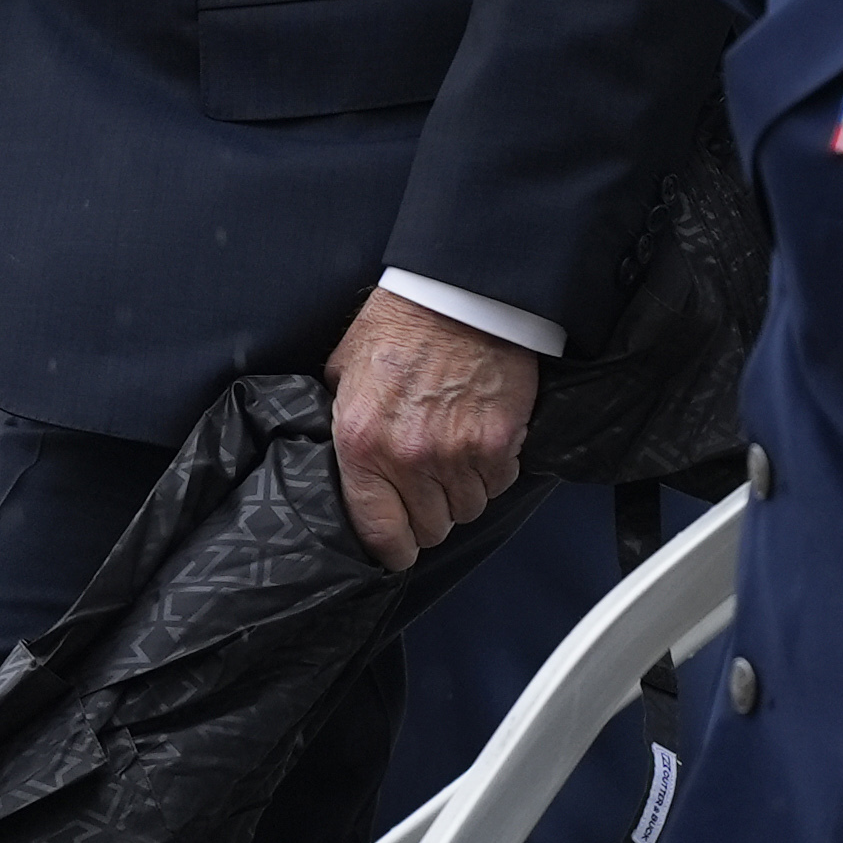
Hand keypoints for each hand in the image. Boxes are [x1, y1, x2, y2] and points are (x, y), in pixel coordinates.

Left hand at [325, 289, 540, 570]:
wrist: (458, 293)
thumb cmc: (399, 325)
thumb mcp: (344, 371)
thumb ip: (343, 424)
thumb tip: (345, 464)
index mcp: (361, 444)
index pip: (379, 534)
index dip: (391, 549)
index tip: (396, 547)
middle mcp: (409, 458)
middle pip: (429, 529)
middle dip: (427, 513)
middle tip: (425, 483)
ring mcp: (458, 454)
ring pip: (467, 510)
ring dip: (460, 492)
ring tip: (451, 455)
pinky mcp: (500, 444)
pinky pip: (499, 484)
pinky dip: (492, 471)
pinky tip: (478, 440)